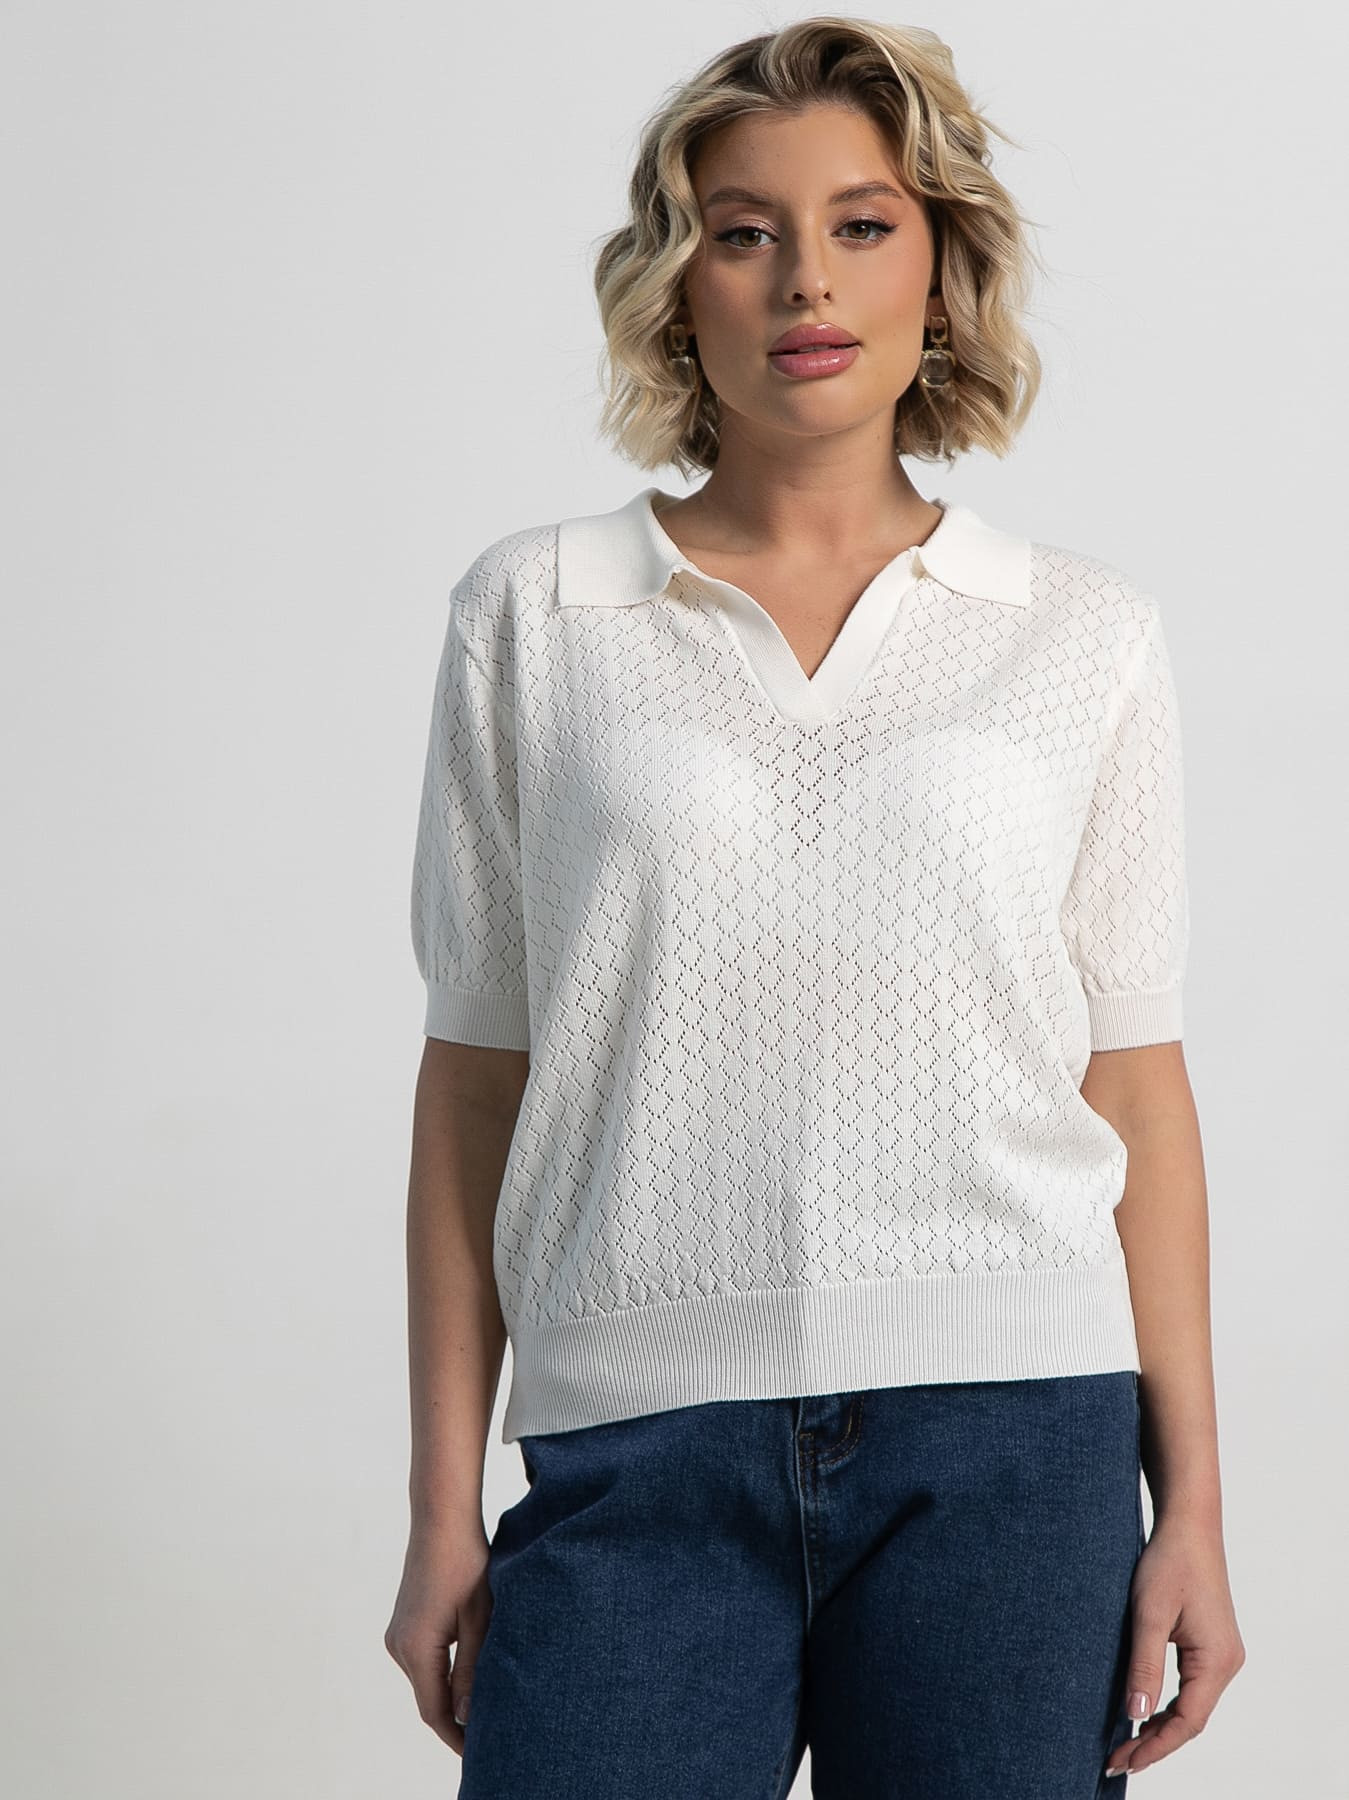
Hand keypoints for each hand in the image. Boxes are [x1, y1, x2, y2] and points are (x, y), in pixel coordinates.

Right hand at [384, 1524, 492, 1757]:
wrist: (441, 1520)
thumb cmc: (466, 1562)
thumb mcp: (478, 1619)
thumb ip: (471, 1669)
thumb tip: (466, 1714)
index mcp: (417, 1648)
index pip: (434, 1711)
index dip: (456, 1737)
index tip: (478, 1755)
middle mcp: (399, 1646)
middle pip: (427, 1699)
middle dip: (454, 1721)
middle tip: (487, 1738)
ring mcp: (398, 1634)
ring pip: (425, 1681)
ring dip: (448, 1697)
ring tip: (482, 1710)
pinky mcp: (404, 1623)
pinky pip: (422, 1661)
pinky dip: (442, 1675)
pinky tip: (465, 1677)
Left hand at [1105, 1512, 1245, 1777]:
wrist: (1188, 1524)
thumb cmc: (1169, 1562)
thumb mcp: (1149, 1614)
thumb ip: (1144, 1665)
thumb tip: (1135, 1715)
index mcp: (1216, 1661)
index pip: (1187, 1722)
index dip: (1154, 1746)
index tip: (1123, 1761)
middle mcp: (1226, 1663)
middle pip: (1191, 1719)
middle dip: (1154, 1742)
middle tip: (1116, 1759)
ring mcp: (1221, 1654)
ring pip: (1191, 1705)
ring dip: (1160, 1725)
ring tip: (1125, 1744)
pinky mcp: (1211, 1643)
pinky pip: (1191, 1686)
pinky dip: (1168, 1704)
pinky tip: (1144, 1710)